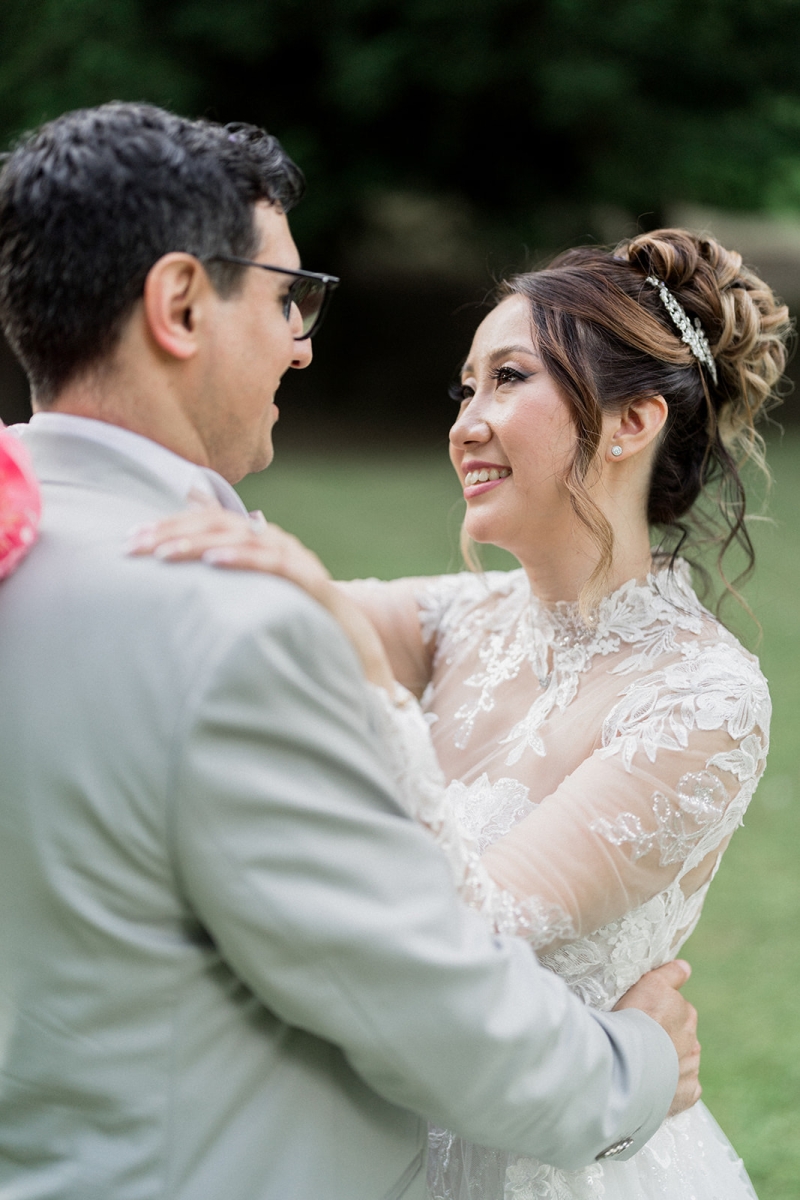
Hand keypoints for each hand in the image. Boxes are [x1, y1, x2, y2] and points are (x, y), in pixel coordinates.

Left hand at [125, 502, 395, 690]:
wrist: (357, 653)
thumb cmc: (299, 628)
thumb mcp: (252, 603)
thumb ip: (223, 586)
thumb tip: (177, 580)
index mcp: (258, 543)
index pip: (207, 522)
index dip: (168, 526)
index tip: (130, 541)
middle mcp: (276, 543)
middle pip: (217, 523)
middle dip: (171, 532)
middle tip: (133, 547)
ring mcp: (296, 559)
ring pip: (240, 538)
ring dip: (197, 542)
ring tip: (163, 554)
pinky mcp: (312, 582)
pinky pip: (274, 564)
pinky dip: (242, 558)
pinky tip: (213, 561)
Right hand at [613, 960, 700, 1116]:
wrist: (629, 1061)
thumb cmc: (634, 1019)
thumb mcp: (649, 985)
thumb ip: (670, 975)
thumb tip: (686, 967)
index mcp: (685, 1012)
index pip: (677, 1008)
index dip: (659, 1013)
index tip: (643, 1017)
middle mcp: (693, 1039)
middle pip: (682, 1036)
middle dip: (667, 1038)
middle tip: (642, 1040)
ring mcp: (692, 1067)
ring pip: (684, 1061)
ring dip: (670, 1062)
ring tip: (645, 1064)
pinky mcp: (689, 1092)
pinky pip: (686, 1088)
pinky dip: (675, 1086)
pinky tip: (657, 1084)